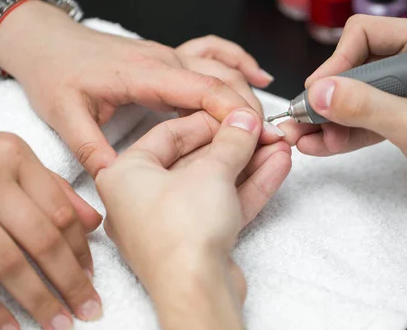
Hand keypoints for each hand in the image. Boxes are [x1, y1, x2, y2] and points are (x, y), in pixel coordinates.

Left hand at [0, 0, 278, 176]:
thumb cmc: (56, 73)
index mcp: (143, 75)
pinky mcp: (171, 56)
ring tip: (266, 123)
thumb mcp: (64, 115)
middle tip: (266, 141)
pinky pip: (215, 52)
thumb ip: (91, 147)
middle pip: (221, 79)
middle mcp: (164, 61)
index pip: (200, 90)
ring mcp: (170, 55)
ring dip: (248, 92)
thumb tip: (116, 180)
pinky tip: (258, 76)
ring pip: (223, 67)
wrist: (48, 40)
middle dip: (248, 109)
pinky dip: (240, 62)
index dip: (232, 112)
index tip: (253, 136)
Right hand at [0, 127, 102, 329]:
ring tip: (58, 324)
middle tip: (88, 309)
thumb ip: (52, 186)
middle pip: (43, 240)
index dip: (81, 249)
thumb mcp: (10, 156)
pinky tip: (9, 326)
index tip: (92, 277)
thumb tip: (95, 222)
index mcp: (15, 157)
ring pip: (9, 262)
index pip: (60, 211)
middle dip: (69, 281)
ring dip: (37, 299)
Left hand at [96, 109, 291, 329]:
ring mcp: (171, 221)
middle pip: (196, 158)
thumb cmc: (181, 234)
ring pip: (215, 182)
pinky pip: (223, 203)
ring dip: (249, 163)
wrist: (195, 292)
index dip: (210, 120)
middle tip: (263, 130)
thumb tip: (244, 121)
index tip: (238, 114)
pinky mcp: (196, 240)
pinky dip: (249, 186)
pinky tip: (276, 167)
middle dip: (237, 144)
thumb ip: (232, 141)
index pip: (170, 133)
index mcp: (126, 175)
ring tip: (279, 146)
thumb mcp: (211, 172)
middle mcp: (142, 198)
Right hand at [279, 15, 406, 225]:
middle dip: (326, 99)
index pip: (363, 35)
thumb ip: (365, 107)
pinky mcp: (401, 114)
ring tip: (304, 139)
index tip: (317, 96)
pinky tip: (321, 145)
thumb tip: (319, 93)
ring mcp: (405, 89)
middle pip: (352, 68)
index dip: (335, 65)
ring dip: (328, 118)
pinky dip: (342, 132)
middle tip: (302, 122)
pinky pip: (363, 117)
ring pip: (353, 96)